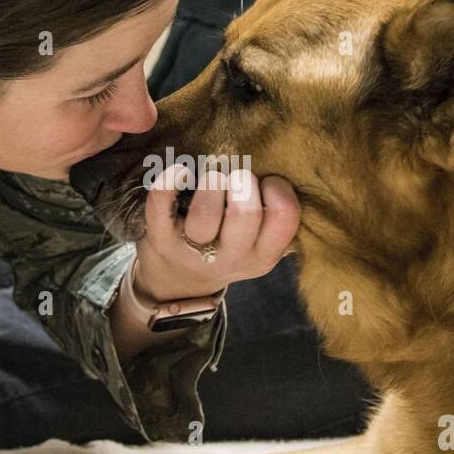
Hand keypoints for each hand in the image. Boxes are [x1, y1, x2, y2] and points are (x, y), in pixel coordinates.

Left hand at [134, 163, 299, 302]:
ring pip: (206, 212)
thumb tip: (292, 175)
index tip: (266, 183)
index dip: (278, 188)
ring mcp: (194, 250)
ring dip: (212, 182)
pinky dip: (169, 181)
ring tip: (213, 180)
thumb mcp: (259, 246)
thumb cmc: (226, 248)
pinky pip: (160, 206)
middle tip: (237, 179)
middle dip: (243, 181)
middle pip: (245, 212)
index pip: (284, 216)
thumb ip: (276, 222)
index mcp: (264, 255)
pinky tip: (180, 171)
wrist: (178, 282)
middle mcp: (232, 257)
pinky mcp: (161, 239)